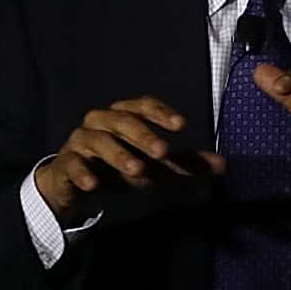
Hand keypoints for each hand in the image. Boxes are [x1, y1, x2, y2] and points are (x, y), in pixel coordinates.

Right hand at [35, 96, 223, 223]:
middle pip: (123, 120)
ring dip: (119, 154)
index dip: (160, 112)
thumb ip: (185, 163)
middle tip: (163, 151)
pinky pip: (73, 164)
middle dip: (144, 134)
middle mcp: (101, 122)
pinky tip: (95, 184)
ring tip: (137, 169)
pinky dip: (83, 172)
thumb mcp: (156, 166)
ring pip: (98, 140)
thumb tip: (224, 165)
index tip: (181, 124)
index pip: (143, 105)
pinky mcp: (65, 163)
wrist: (79, 184)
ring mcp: (80, 141)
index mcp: (125, 115)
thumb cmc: (121, 165)